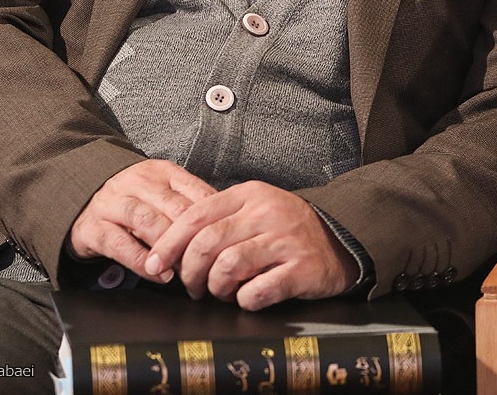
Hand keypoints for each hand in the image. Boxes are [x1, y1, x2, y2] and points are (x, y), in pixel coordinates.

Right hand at [69, 159, 217, 282]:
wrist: (79, 196)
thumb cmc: (134, 200)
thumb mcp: (163, 192)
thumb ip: (190, 204)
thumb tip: (225, 226)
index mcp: (162, 172)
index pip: (196, 192)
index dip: (214, 219)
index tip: (226, 241)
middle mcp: (138, 184)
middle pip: (174, 208)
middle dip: (194, 237)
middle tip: (209, 262)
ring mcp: (113, 204)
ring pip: (148, 223)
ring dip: (170, 249)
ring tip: (185, 271)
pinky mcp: (93, 228)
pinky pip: (120, 245)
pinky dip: (142, 262)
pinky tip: (159, 274)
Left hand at [145, 181, 359, 310]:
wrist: (342, 240)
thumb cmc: (288, 230)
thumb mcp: (256, 209)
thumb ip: (220, 218)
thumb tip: (172, 245)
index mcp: (250, 195)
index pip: (195, 216)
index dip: (168, 244)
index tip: (155, 264)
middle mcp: (267, 213)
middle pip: (207, 243)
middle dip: (190, 273)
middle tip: (193, 287)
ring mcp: (286, 240)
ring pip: (229, 267)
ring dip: (217, 288)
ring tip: (223, 293)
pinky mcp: (302, 269)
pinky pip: (258, 291)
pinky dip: (245, 300)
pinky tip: (248, 297)